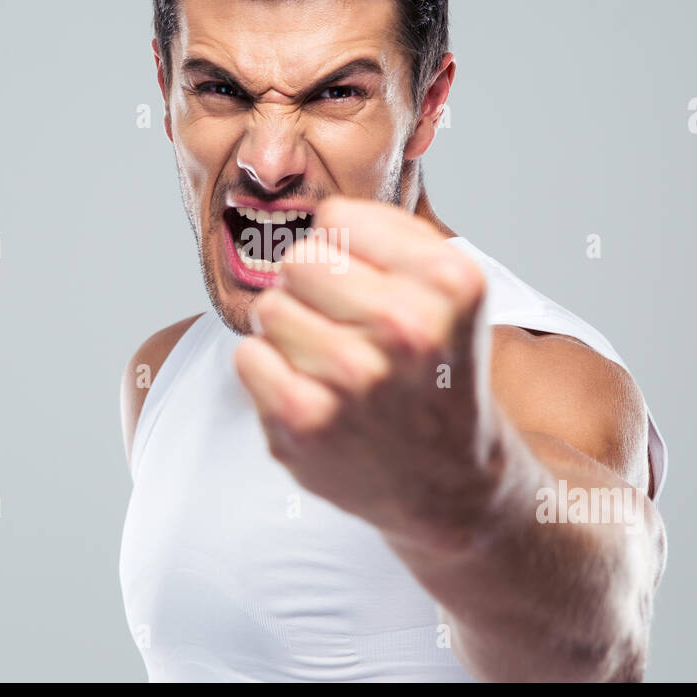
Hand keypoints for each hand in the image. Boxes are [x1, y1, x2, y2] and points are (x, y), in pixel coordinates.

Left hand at [233, 197, 506, 553]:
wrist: (445, 480)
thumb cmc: (433, 368)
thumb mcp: (449, 289)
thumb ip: (389, 232)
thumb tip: (319, 216)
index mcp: (448, 282)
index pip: (337, 217)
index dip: (347, 250)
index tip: (373, 286)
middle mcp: (406, 327)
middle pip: (299, 259)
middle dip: (313, 288)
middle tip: (346, 328)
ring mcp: (352, 379)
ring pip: (269, 306)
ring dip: (291, 332)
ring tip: (333, 364)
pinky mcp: (305, 421)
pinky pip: (248, 355)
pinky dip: (270, 371)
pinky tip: (312, 393)